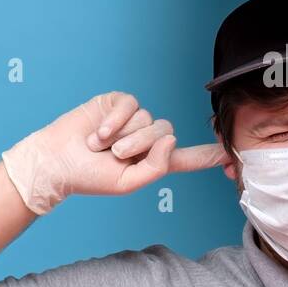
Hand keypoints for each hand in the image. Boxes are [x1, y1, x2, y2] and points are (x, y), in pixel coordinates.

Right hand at [1, 92, 227, 212]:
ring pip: (147, 118)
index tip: (229, 154)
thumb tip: (171, 139)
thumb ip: (156, 167)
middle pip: (165, 132)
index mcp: (152, 161)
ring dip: (123, 135)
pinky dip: (115, 120)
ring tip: (100, 145)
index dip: (207, 155)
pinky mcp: (117, 103)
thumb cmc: (89, 177)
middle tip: (113, 155)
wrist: (57, 161)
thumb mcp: (127, 183)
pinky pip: (130, 105)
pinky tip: (97, 132)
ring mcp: (132, 119)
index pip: (185, 157)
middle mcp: (146, 138)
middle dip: (139, 145)